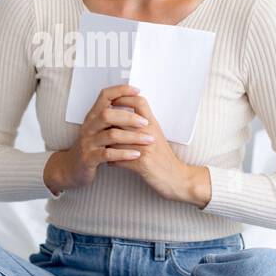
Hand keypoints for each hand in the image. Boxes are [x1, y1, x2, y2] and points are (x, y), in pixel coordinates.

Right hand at [43, 84, 153, 193]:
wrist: (72, 169)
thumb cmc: (91, 147)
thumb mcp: (100, 129)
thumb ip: (113, 118)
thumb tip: (135, 103)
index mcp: (93, 116)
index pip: (105, 96)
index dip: (120, 90)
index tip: (137, 90)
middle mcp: (89, 127)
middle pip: (107, 114)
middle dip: (129, 117)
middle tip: (146, 122)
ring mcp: (88, 143)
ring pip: (111, 135)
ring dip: (132, 137)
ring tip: (148, 140)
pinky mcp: (89, 158)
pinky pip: (108, 154)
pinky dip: (124, 154)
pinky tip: (136, 154)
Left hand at [107, 93, 210, 207]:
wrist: (176, 177)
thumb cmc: (164, 157)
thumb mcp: (156, 135)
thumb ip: (142, 124)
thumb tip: (124, 116)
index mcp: (153, 125)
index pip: (139, 102)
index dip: (124, 98)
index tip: (111, 101)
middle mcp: (149, 134)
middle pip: (123, 119)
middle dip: (108, 122)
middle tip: (99, 126)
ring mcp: (145, 148)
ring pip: (117, 139)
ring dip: (106, 143)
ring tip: (100, 145)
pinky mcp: (141, 164)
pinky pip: (118, 159)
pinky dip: (111, 161)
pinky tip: (108, 162)